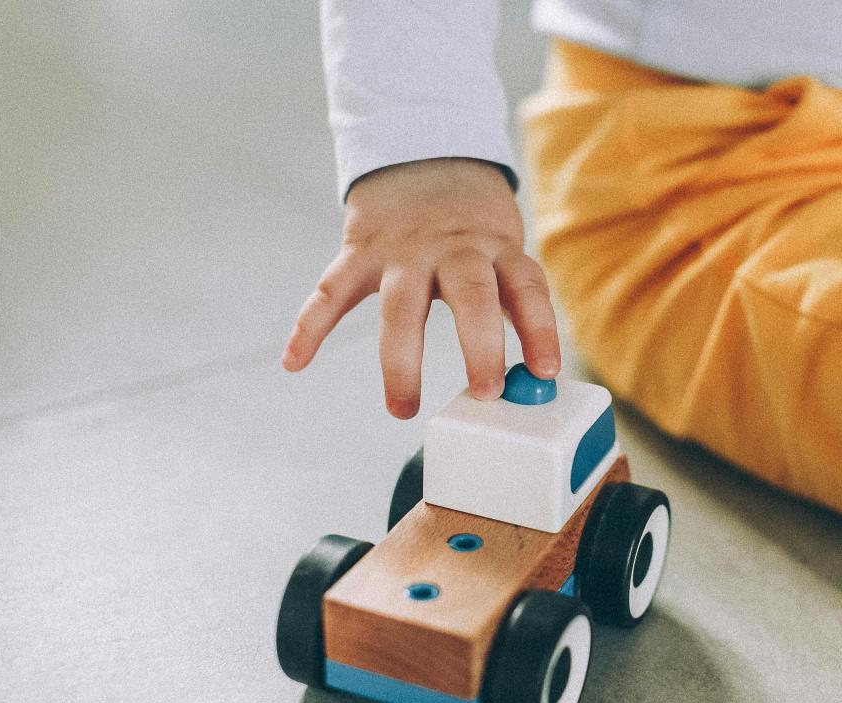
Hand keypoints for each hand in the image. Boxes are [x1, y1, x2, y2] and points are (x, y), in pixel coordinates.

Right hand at [282, 157, 560, 417]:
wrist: (422, 155)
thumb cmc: (473, 226)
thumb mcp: (502, 251)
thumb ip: (509, 306)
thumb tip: (531, 379)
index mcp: (495, 248)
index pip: (527, 289)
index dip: (540, 330)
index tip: (547, 372)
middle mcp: (452, 247)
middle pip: (470, 296)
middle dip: (479, 347)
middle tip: (485, 394)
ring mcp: (403, 250)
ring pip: (401, 306)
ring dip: (400, 361)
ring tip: (403, 408)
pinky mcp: (360, 251)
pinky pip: (331, 291)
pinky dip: (309, 326)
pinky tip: (295, 362)